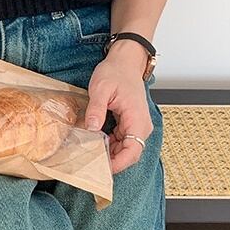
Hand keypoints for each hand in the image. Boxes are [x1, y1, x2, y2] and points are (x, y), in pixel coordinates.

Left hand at [83, 44, 153, 174]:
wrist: (125, 62)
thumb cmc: (116, 72)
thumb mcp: (100, 89)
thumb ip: (96, 109)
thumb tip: (91, 128)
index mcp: (137, 119)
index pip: (132, 151)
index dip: (118, 164)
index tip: (101, 168)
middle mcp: (141, 126)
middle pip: (129, 153)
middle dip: (111, 160)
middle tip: (89, 162)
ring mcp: (137, 125)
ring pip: (125, 148)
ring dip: (109, 152)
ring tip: (89, 152)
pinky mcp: (130, 123)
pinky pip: (122, 140)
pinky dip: (109, 143)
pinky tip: (95, 141)